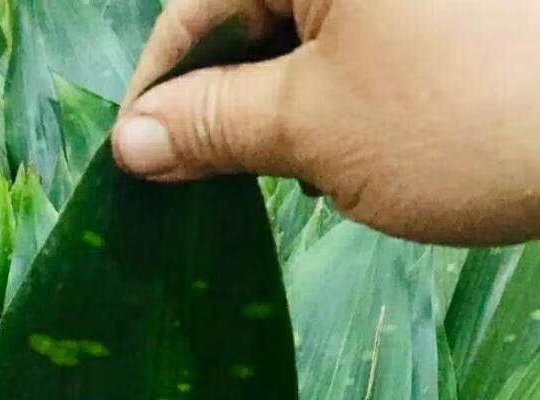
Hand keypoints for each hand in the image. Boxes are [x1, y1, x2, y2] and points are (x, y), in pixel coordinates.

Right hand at [113, 0, 539, 244]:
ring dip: (289, 108)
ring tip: (308, 174)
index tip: (138, 163)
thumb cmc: (459, 118)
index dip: (159, 92)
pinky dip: (346, 97)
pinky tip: (359, 152)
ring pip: (309, 34)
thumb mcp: (314, 127)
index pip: (196, 6)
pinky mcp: (449, 18)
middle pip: (253, 13)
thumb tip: (134, 142)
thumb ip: (214, 126)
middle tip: (218, 186)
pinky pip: (366, 42)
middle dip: (230, 103)